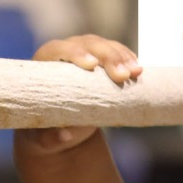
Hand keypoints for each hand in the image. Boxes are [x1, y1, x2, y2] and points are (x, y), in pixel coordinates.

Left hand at [20, 34, 141, 154]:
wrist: (60, 129)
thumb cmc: (45, 131)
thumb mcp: (43, 137)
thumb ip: (50, 137)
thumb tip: (65, 136)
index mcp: (44, 63)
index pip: (59, 49)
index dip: (76, 53)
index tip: (92, 65)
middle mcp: (65, 52)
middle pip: (88, 45)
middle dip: (108, 57)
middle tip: (123, 76)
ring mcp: (85, 52)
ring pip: (105, 46)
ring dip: (122, 58)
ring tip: (135, 73)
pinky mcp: (102, 59)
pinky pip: (117, 53)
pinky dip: (128, 60)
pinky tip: (138, 70)